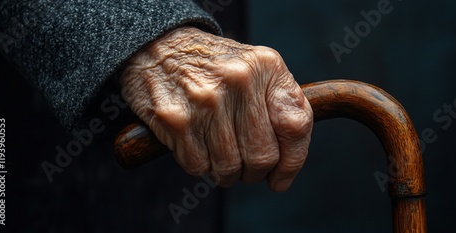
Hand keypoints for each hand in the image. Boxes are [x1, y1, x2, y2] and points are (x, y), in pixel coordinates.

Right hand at [120, 27, 312, 191]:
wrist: (160, 47)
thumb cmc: (216, 67)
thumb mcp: (257, 68)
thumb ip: (282, 104)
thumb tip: (288, 162)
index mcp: (266, 67)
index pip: (295, 127)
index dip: (291, 162)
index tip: (280, 178)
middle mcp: (238, 81)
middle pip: (262, 157)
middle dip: (254, 173)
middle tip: (245, 168)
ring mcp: (205, 101)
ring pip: (229, 168)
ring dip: (226, 173)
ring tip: (219, 156)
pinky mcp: (175, 119)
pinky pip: (198, 167)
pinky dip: (200, 166)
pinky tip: (197, 146)